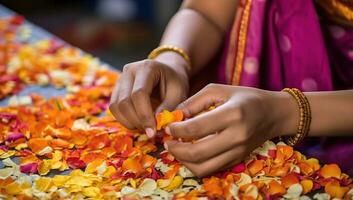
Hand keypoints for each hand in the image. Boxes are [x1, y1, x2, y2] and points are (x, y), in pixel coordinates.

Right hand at [109, 58, 188, 135]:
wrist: (167, 72)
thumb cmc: (175, 82)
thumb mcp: (178, 94)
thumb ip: (168, 108)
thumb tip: (155, 124)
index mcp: (147, 68)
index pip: (139, 93)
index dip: (144, 115)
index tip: (153, 131)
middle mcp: (129, 70)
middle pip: (125, 101)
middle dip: (137, 121)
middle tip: (151, 132)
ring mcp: (120, 79)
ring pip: (115, 106)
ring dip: (129, 122)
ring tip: (145, 127)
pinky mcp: (116, 88)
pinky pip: (114, 108)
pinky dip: (124, 119)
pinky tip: (138, 123)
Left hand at [165, 84, 296, 176]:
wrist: (273, 113)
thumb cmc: (244, 97)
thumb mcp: (218, 90)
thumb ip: (194, 102)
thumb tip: (173, 116)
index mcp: (233, 114)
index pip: (197, 128)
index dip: (176, 130)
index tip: (167, 126)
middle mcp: (237, 136)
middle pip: (198, 153)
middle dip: (176, 149)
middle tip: (167, 141)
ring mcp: (238, 152)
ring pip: (203, 167)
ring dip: (184, 161)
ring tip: (176, 148)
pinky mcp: (238, 160)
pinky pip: (211, 169)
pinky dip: (195, 164)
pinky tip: (189, 153)